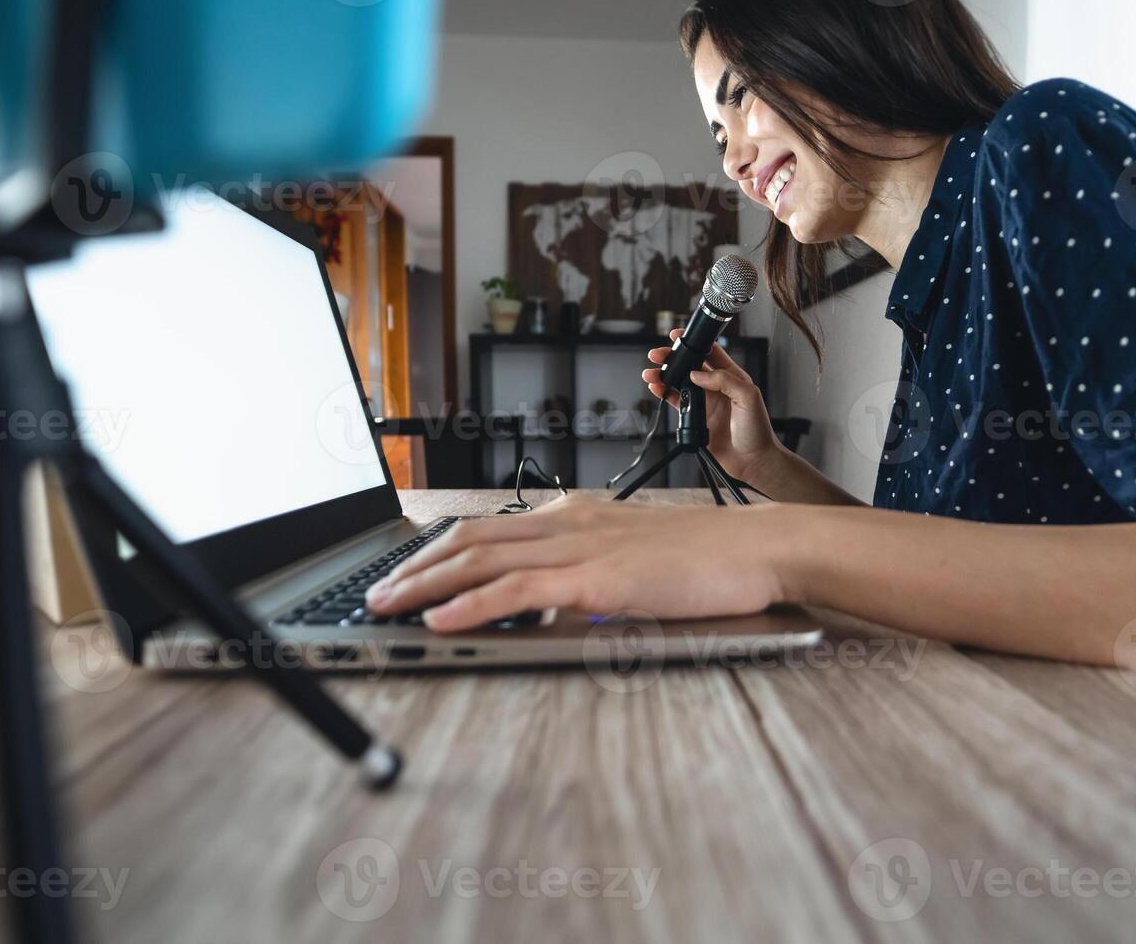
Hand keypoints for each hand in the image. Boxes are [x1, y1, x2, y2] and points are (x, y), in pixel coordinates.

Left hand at [364, 494, 795, 631]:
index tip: (407, 573)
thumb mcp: (640, 557)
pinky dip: (470, 605)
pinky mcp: (596, 578)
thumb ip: (596, 569)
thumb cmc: (711, 558)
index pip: (491, 530)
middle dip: (414, 569)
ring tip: (386, 608)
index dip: (439, 552)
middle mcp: (570, 523)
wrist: (760, 548)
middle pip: (470, 540)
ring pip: (481, 561)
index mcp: (579, 516)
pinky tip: (440, 620)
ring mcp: (581, 548)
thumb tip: (560, 595)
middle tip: (376, 594)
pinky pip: (517, 590)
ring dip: (424, 586)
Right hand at [642, 330, 784, 484]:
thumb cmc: (757, 430)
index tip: (679, 336)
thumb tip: (697, 374)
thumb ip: (724, 380)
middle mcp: (716, 387)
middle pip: (690, 365)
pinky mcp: (696, 418)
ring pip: (679, 383)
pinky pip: (676, 402)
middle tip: (658, 354)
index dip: (695, 341)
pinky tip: (656, 388)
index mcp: (731, 376)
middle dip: (673, 357)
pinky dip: (664, 394)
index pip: (710, 352)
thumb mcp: (748, 397)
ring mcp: (705, 402)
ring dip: (664, 375)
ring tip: (651, 372)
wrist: (753, 461)